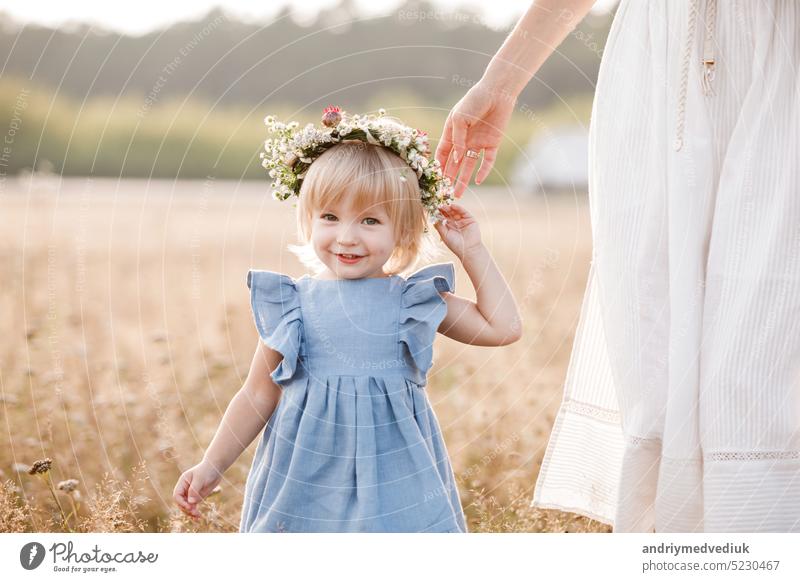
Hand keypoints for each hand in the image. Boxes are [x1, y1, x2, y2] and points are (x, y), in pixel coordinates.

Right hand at [173, 460, 222, 519]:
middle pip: (181, 503)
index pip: (177, 495)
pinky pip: (193, 506)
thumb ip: (194, 490)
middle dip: (186, 509)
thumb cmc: (207, 470)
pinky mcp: (197, 497)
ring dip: (191, 513)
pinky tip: (198, 518)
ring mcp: (190, 494)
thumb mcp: (200, 478)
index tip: (189, 506)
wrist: (215, 468)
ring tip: (198, 517)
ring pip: (187, 506)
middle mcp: (185, 489)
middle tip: (194, 512)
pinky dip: (195, 512)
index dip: (181, 502)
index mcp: (182, 483)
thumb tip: (191, 502)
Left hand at [434, 203, 482, 260]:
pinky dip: (458, 208)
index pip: (444, 218)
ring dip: (450, 208)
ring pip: (456, 212)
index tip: (433, 209)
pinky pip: (464, 212)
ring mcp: (463, 220)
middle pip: (449, 213)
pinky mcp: (470, 219)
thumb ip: (439, 226)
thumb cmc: (455, 245)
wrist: (468, 250)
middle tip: (438, 205)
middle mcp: (456, 222)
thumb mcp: (444, 235)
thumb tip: (433, 218)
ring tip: (444, 206)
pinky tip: (453, 206)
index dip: (439, 213)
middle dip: (444, 209)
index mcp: (449, 227)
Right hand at [435, 81, 516, 197]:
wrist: (497, 93)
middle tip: (445, 192)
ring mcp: (478, 143)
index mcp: (452, 132)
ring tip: (458, 193)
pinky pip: (487, 161)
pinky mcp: (492, 144)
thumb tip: (456, 159)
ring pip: (469, 166)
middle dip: (449, 177)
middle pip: (454, 163)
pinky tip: (478, 181)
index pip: (442, 153)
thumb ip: (457, 139)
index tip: (435, 179)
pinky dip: (483, 171)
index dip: (439, 165)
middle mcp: (464, 140)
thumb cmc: (474, 101)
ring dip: (463, 179)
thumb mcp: (460, 118)